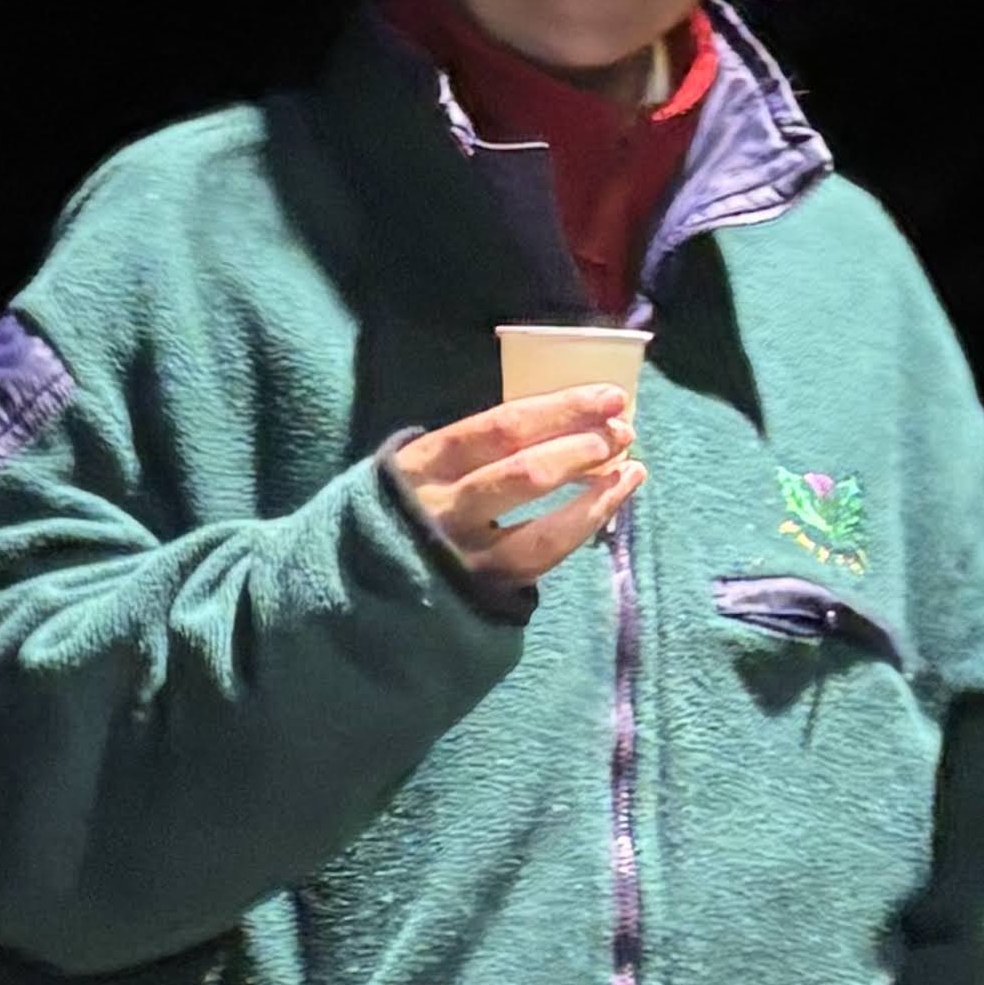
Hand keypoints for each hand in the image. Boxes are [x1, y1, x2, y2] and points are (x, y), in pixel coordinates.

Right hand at [388, 388, 641, 582]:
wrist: (353, 581)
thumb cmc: (402, 506)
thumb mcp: (418, 465)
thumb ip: (467, 446)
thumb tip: (552, 415)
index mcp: (422, 464)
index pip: (499, 428)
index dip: (560, 410)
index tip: (607, 396)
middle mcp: (441, 510)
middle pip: (523, 472)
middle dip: (582, 447)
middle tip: (623, 430)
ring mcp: (464, 555)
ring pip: (540, 527)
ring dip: (594, 492)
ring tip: (630, 467)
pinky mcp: (484, 588)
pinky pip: (545, 558)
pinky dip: (586, 524)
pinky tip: (611, 501)